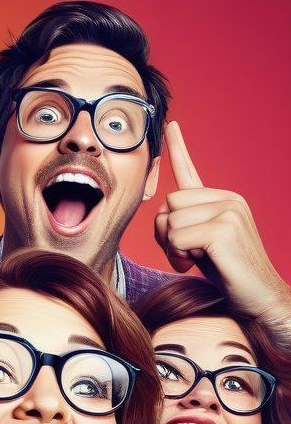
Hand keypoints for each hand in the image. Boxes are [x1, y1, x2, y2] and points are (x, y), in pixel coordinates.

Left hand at [155, 121, 290, 323]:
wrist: (260, 298)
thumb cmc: (227, 275)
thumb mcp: (201, 245)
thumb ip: (184, 226)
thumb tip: (163, 215)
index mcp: (222, 200)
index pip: (192, 171)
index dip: (178, 149)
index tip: (170, 126)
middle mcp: (228, 199)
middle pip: (168, 204)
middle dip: (166, 234)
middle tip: (188, 254)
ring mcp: (229, 211)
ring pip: (170, 221)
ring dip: (173, 248)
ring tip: (197, 259)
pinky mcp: (224, 228)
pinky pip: (176, 237)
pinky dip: (179, 255)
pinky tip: (199, 263)